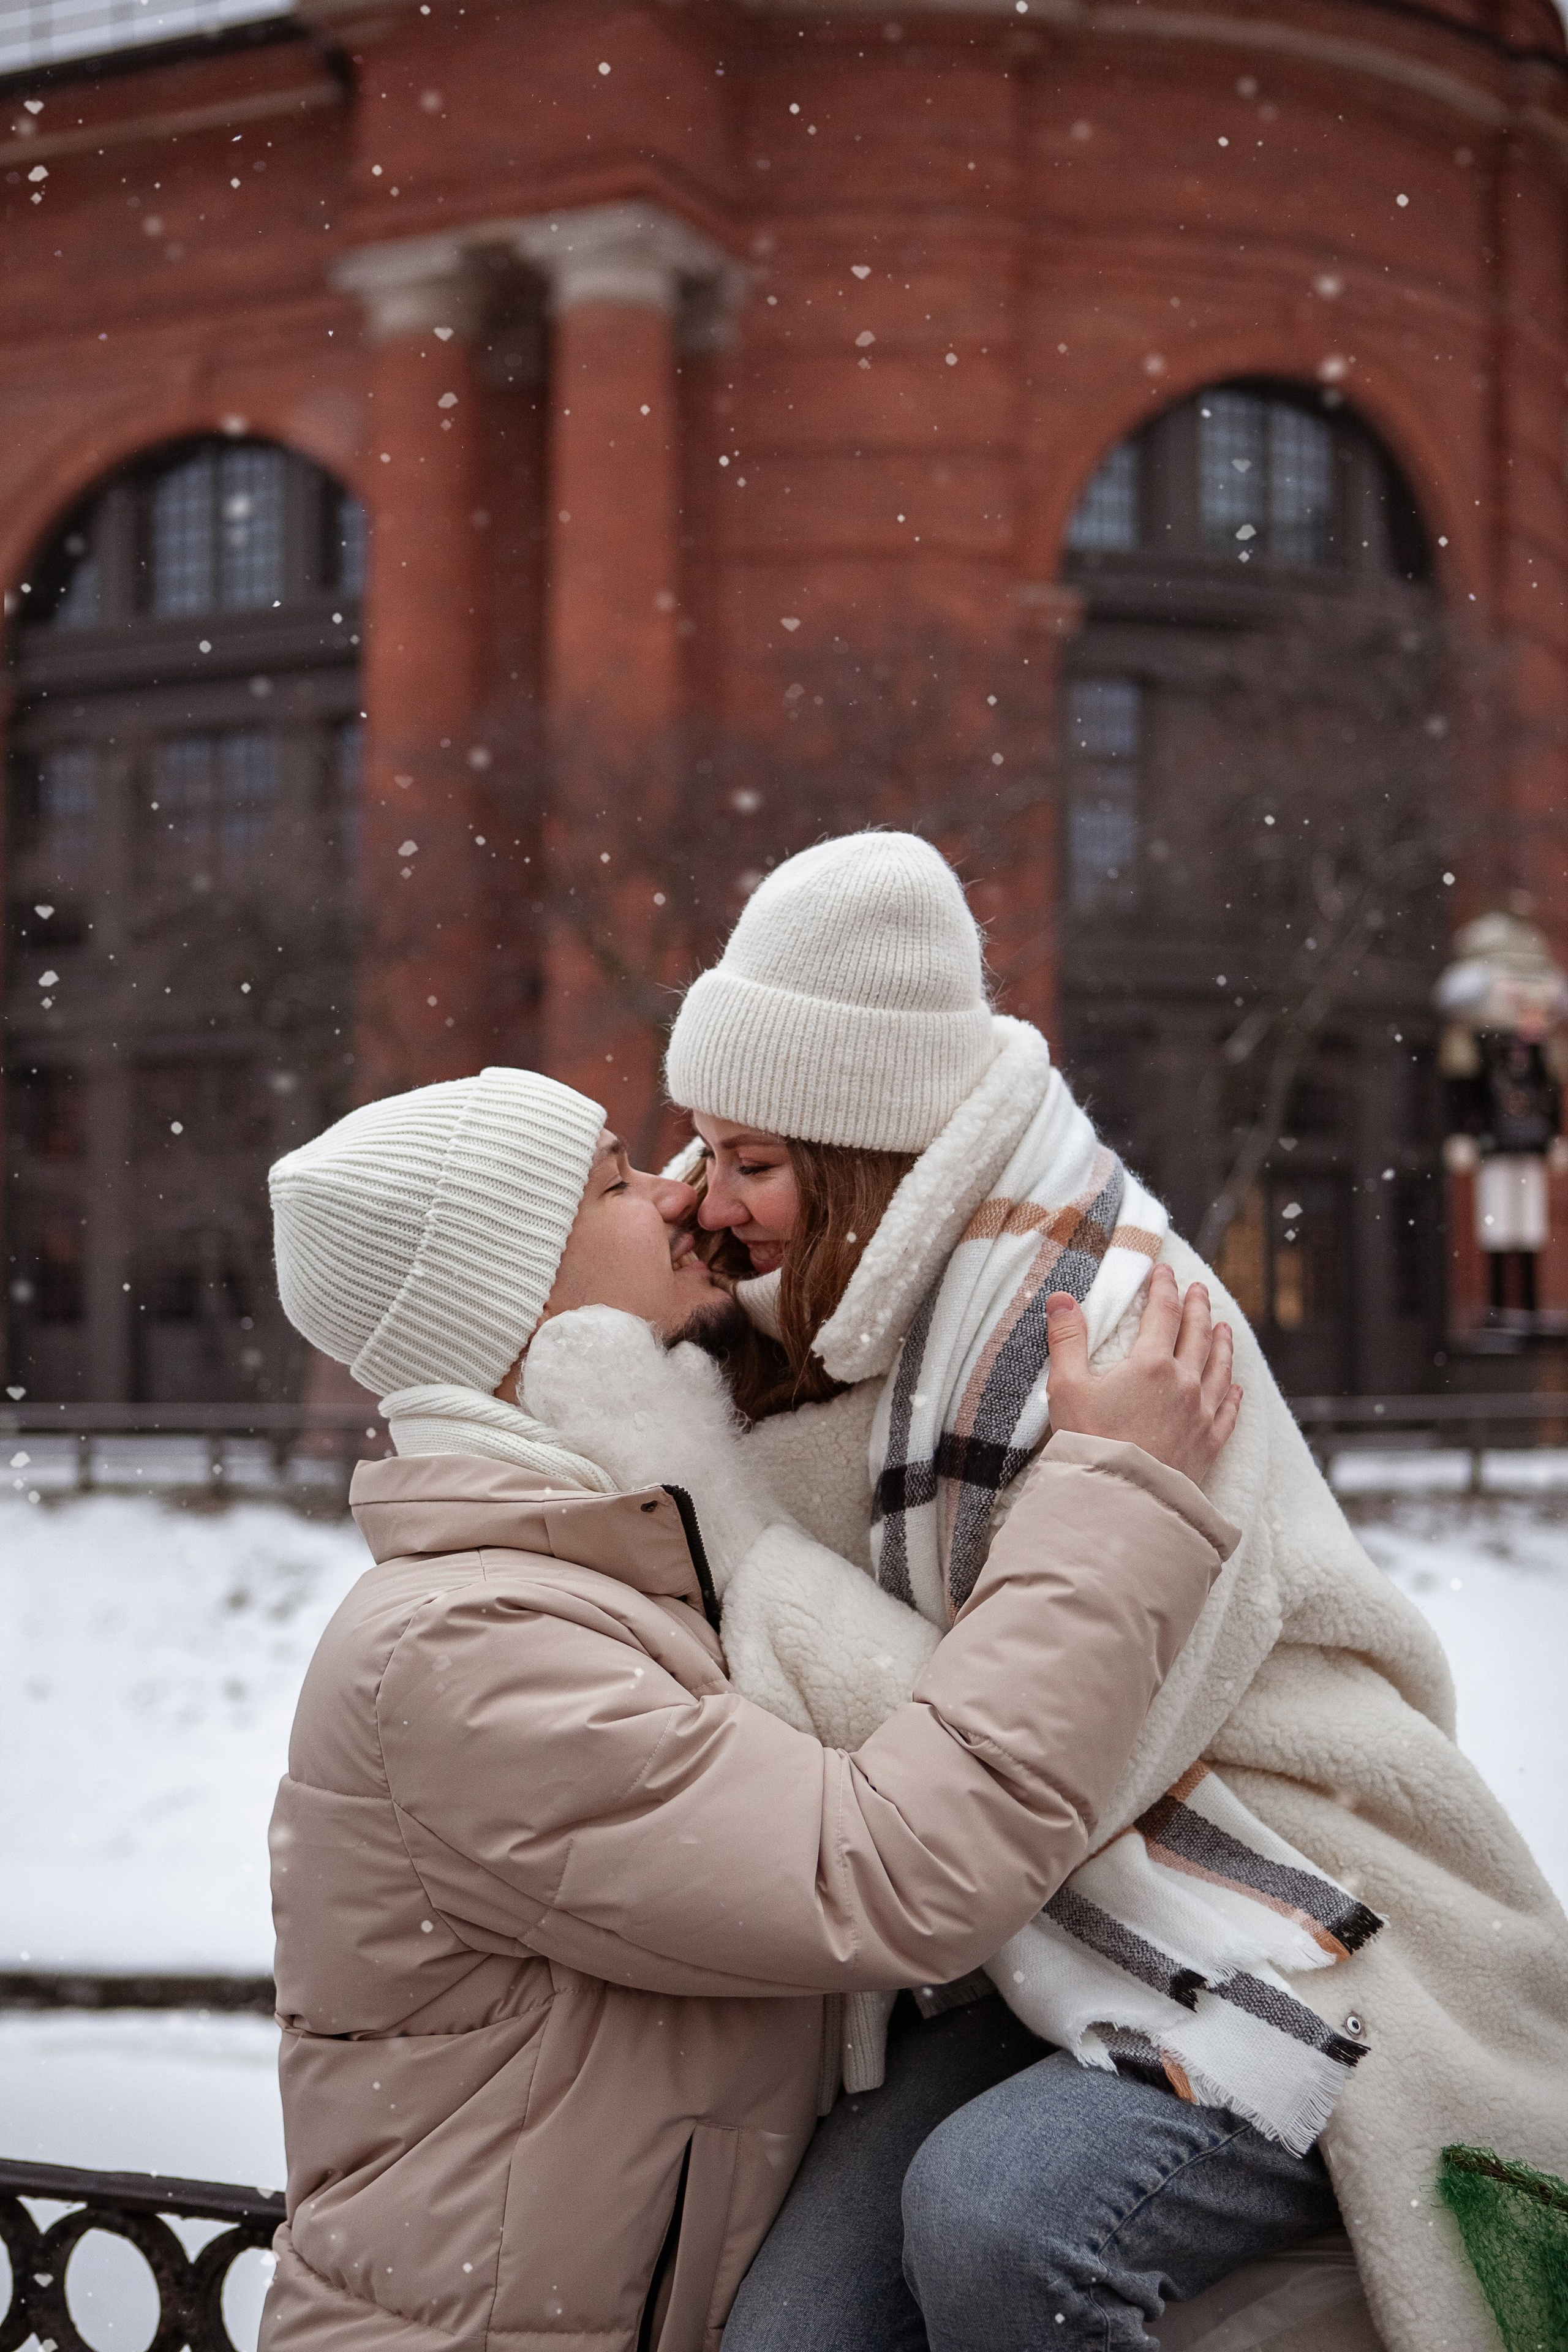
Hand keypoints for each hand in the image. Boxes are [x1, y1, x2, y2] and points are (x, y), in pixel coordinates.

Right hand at [1044, 1263, 1240, 1484]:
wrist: (1119, 1500)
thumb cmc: (1088, 1443)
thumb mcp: (1067, 1388)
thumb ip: (1067, 1340)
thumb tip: (1062, 1298)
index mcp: (1151, 1364)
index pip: (1164, 1313)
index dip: (1164, 1288)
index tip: (1164, 1272)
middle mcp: (1184, 1383)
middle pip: (1198, 1335)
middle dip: (1198, 1307)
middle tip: (1199, 1289)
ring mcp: (1200, 1414)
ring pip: (1218, 1368)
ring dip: (1221, 1344)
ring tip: (1223, 1327)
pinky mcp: (1207, 1445)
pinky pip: (1227, 1413)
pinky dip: (1232, 1395)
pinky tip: (1235, 1388)